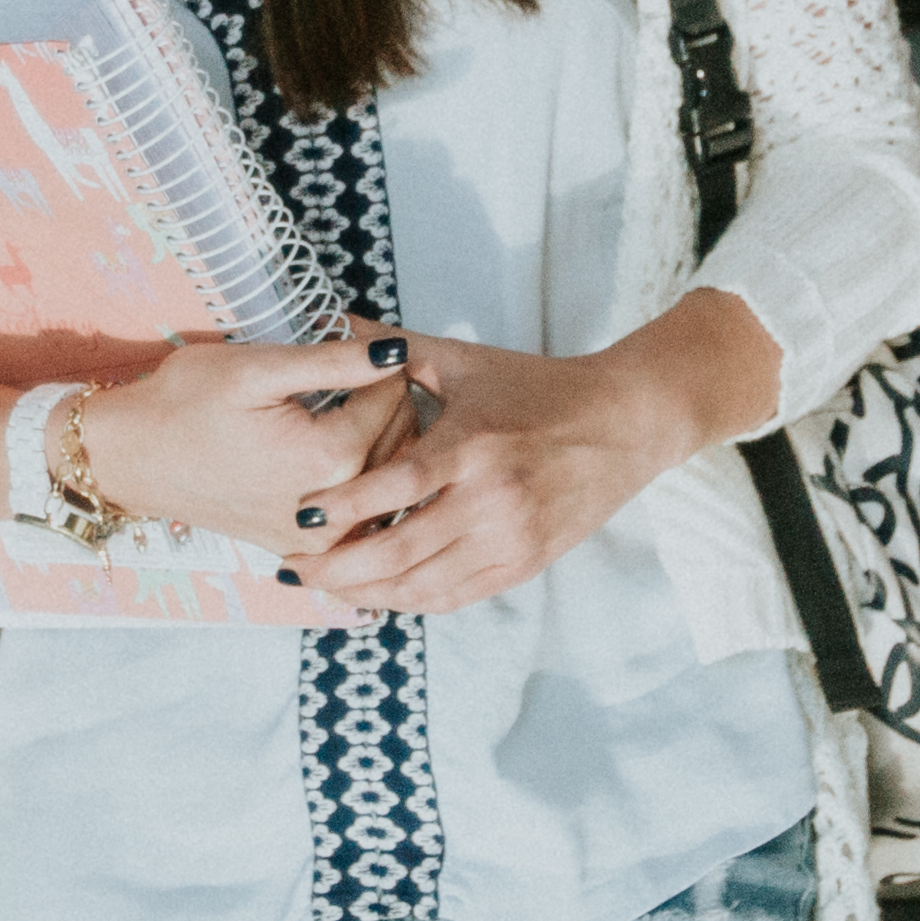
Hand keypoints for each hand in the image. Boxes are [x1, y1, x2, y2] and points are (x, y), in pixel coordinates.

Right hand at [62, 327, 422, 570]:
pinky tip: (339, 455)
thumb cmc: (183, 404)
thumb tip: (396, 351)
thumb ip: (335, 361)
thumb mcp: (257, 368)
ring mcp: (320, 540)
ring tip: (344, 407)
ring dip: (379, 439)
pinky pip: (362, 513)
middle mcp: (335, 509)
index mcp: (329, 458)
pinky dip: (363, 481)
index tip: (353, 344)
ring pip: (387, 478)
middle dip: (384, 400)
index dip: (381, 362)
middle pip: (402, 439)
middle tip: (349, 372)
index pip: (395, 397)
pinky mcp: (305, 551)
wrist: (130, 459)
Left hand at [293, 326, 728, 618]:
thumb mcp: (467, 363)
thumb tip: (332, 319)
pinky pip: (455, 596)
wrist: (624, 423)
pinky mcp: (525, 564)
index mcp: (473, 446)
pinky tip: (377, 594)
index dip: (341, 508)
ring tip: (325, 585)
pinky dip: (410, 601)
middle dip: (337, 567)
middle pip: (399, 550)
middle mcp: (492, 501)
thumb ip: (395, 348)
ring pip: (422, 586)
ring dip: (366, 593)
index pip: (394, 487)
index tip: (299, 514)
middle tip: (294, 566)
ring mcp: (511, 540)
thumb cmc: (539, 387)